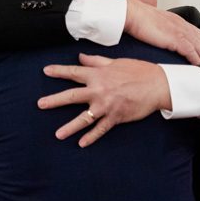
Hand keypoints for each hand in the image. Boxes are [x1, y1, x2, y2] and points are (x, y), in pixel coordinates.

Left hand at [38, 53, 170, 146]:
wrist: (158, 85)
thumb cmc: (138, 71)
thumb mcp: (116, 62)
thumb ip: (96, 61)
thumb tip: (80, 57)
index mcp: (98, 74)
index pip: (74, 72)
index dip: (58, 71)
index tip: (45, 71)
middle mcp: (99, 90)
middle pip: (72, 96)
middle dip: (54, 100)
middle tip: (40, 104)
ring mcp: (106, 106)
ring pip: (84, 118)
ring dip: (70, 127)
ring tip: (58, 135)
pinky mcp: (116, 117)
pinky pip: (101, 129)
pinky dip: (91, 137)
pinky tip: (81, 143)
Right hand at [124, 0, 199, 64]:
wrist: (132, 14)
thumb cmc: (137, 18)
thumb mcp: (154, 22)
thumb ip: (161, 29)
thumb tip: (160, 37)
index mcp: (178, 20)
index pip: (198, 33)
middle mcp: (182, 24)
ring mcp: (180, 31)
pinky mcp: (175, 38)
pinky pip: (192, 51)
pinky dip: (197, 60)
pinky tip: (199, 66)